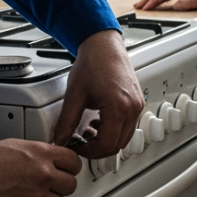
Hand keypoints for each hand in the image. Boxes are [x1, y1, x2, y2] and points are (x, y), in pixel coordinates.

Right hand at [0, 139, 80, 196]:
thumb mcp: (16, 146)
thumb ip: (37, 153)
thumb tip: (46, 158)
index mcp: (42, 155)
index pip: (73, 161)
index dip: (71, 166)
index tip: (69, 169)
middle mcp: (43, 175)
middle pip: (70, 185)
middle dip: (62, 184)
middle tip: (54, 184)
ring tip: (33, 194)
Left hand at [52, 30, 144, 158]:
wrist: (104, 45)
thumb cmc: (93, 62)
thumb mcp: (74, 95)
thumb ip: (66, 122)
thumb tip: (59, 139)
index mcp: (118, 107)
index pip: (106, 144)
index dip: (89, 151)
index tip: (77, 147)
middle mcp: (132, 108)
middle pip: (118, 145)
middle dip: (97, 148)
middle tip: (81, 143)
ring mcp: (137, 105)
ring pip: (125, 137)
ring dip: (107, 140)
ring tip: (88, 132)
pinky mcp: (137, 102)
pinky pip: (129, 126)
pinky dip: (114, 130)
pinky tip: (99, 122)